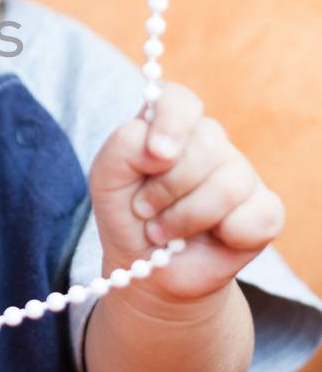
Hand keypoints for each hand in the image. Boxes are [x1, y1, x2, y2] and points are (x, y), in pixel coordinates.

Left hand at [88, 80, 284, 305]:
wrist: (146, 270)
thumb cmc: (127, 216)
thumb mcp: (107, 178)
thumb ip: (123, 147)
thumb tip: (162, 147)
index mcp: (169, 125)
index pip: (179, 100)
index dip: (172, 121)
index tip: (156, 154)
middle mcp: (209, 143)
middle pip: (208, 142)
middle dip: (168, 187)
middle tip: (144, 209)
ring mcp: (241, 174)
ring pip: (227, 184)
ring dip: (185, 218)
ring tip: (164, 231)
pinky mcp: (264, 210)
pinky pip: (255, 217)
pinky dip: (224, 236)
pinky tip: (210, 238)